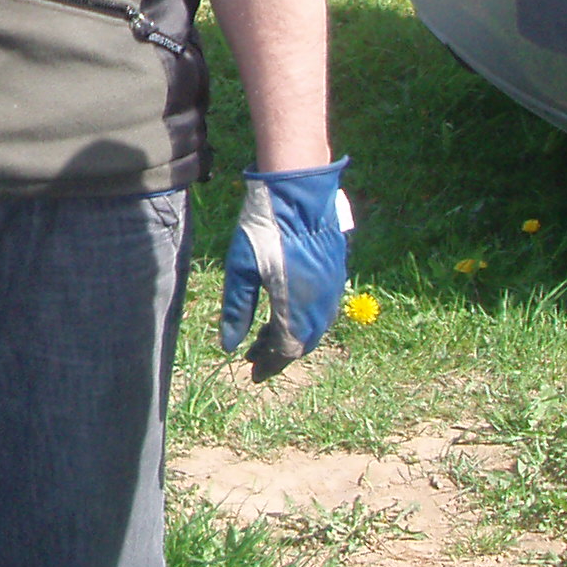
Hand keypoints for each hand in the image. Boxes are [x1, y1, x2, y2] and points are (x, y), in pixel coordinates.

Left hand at [220, 159, 350, 377]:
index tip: (252, 374)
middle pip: (301, 343)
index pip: (284, 351)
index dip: (268, 365)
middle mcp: (319, 303)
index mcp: (295, 306)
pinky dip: (304, 320)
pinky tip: (287, 312)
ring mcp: (332, 289)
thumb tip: (230, 347)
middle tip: (253, 355)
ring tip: (265, 336)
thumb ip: (237, 310)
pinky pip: (322, 310)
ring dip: (292, 337)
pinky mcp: (336, 274)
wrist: (299, 192)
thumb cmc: (264, 227)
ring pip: (314, 328)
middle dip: (277, 353)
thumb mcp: (240, 269)